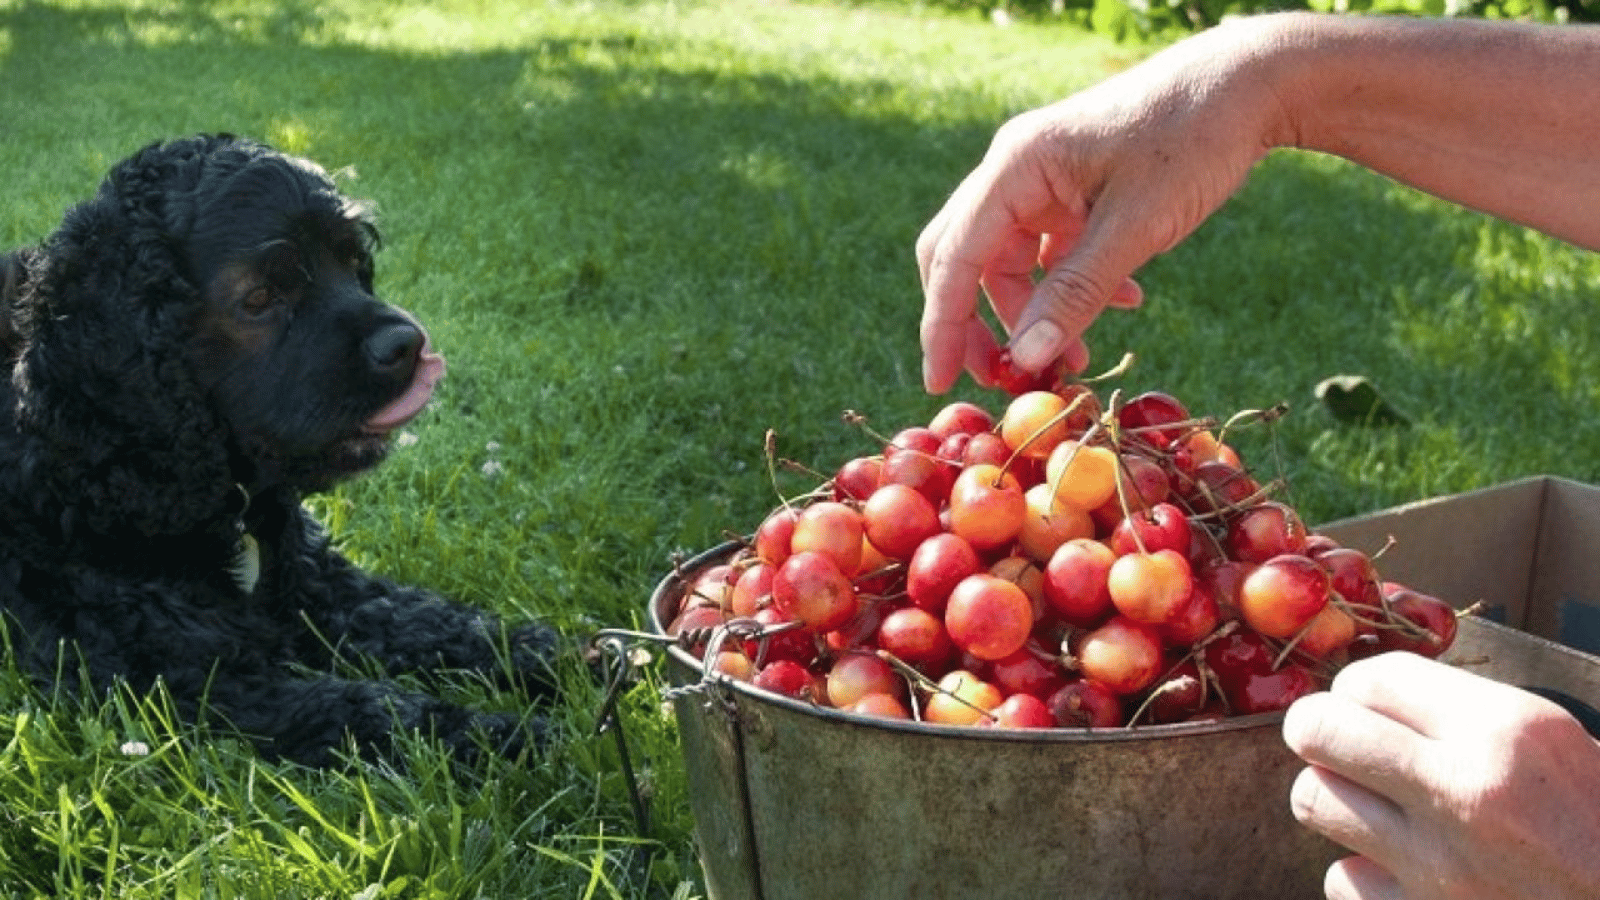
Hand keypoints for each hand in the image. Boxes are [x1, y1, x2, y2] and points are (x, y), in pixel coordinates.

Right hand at [914, 17, 1291, 392]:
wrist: (1247, 85)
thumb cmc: (1192, 140)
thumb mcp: (1135, 225)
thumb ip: (1076, 293)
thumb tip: (1026, 359)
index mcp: (1014, 165)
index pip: (954, 256)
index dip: (942, 325)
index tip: (938, 383)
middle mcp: (1015, 171)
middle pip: (963, 258)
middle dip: (976, 323)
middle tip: (1001, 379)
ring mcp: (1042, 181)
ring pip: (1009, 262)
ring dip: (1034, 314)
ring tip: (1077, 359)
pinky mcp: (1072, 191)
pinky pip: (1050, 253)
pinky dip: (1071, 288)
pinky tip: (1124, 303)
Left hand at [1282, 651, 1599, 898]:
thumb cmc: (1594, 823)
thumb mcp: (1554, 743)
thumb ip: (1462, 713)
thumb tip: (1367, 693)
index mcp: (1507, 731)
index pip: (1371, 677)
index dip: (1357, 689)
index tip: (1367, 707)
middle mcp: (1466, 791)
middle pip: (1316, 728)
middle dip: (1319, 731)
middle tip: (1342, 746)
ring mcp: (1439, 864)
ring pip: (1313, 798)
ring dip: (1338, 800)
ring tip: (1378, 807)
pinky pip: (1342, 878)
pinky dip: (1364, 875)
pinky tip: (1404, 870)